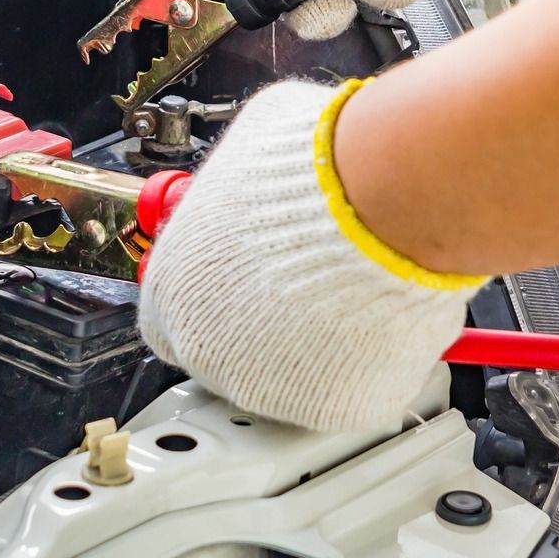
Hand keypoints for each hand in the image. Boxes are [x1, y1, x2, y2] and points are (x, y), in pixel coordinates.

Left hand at [138, 80, 475, 428]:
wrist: (387, 202)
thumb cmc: (317, 170)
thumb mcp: (250, 151)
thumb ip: (237, 188)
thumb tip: (254, 177)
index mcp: (174, 288)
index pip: (171, 317)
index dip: (214, 298)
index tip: (244, 282)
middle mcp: (209, 347)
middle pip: (229, 352)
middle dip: (268, 323)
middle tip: (310, 284)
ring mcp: (270, 385)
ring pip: (291, 375)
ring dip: (318, 343)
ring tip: (352, 290)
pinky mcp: (334, 406)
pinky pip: (349, 389)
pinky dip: (370, 362)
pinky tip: (381, 316)